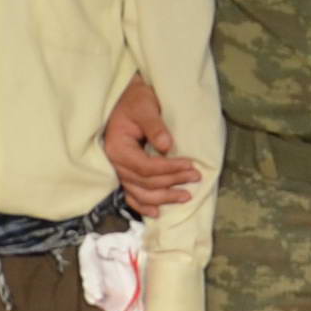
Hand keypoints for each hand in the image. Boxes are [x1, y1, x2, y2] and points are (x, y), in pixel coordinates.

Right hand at [102, 73, 201, 215]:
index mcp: (118, 148)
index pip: (145, 167)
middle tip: (195, 178)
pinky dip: (143, 205)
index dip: (169, 169)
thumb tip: (166, 146)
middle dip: (172, 182)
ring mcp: (118, 170)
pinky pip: (131, 195)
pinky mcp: (123, 173)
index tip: (190, 165)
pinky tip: (158, 212)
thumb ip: (155, 126)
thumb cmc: (135, 100)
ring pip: (140, 193)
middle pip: (145, 182)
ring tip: (185, 196)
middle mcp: (114, 163)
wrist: (124, 97)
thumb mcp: (145, 107)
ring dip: (163, 197)